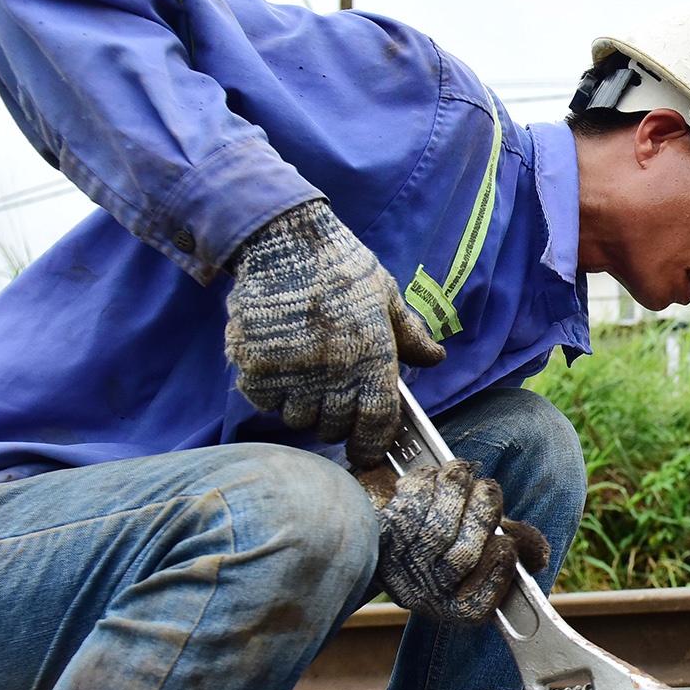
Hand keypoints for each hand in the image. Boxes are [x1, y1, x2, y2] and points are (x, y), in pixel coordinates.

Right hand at [225, 199, 446, 468]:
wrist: (283, 239)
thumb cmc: (340, 264)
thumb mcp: (386, 294)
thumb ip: (410, 334)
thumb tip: (435, 359)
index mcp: (371, 356)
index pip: (376, 423)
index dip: (373, 444)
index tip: (367, 451)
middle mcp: (333, 371)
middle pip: (334, 427)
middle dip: (337, 425)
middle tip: (334, 406)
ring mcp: (291, 371)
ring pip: (297, 419)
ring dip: (302, 411)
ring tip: (305, 386)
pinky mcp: (255, 365)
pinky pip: (264, 402)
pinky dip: (270, 396)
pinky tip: (278, 373)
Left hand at [364, 460, 550, 623]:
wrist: (389, 522)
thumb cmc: (455, 531)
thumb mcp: (490, 541)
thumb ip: (518, 546)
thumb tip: (538, 556)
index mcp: (455, 606)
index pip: (475, 606)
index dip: (496, 573)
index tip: (507, 543)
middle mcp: (424, 594)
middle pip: (461, 559)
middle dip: (482, 516)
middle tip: (488, 489)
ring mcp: (397, 567)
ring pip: (436, 529)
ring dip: (454, 491)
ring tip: (462, 472)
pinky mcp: (378, 536)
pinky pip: (407, 508)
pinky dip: (424, 485)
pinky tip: (433, 475)